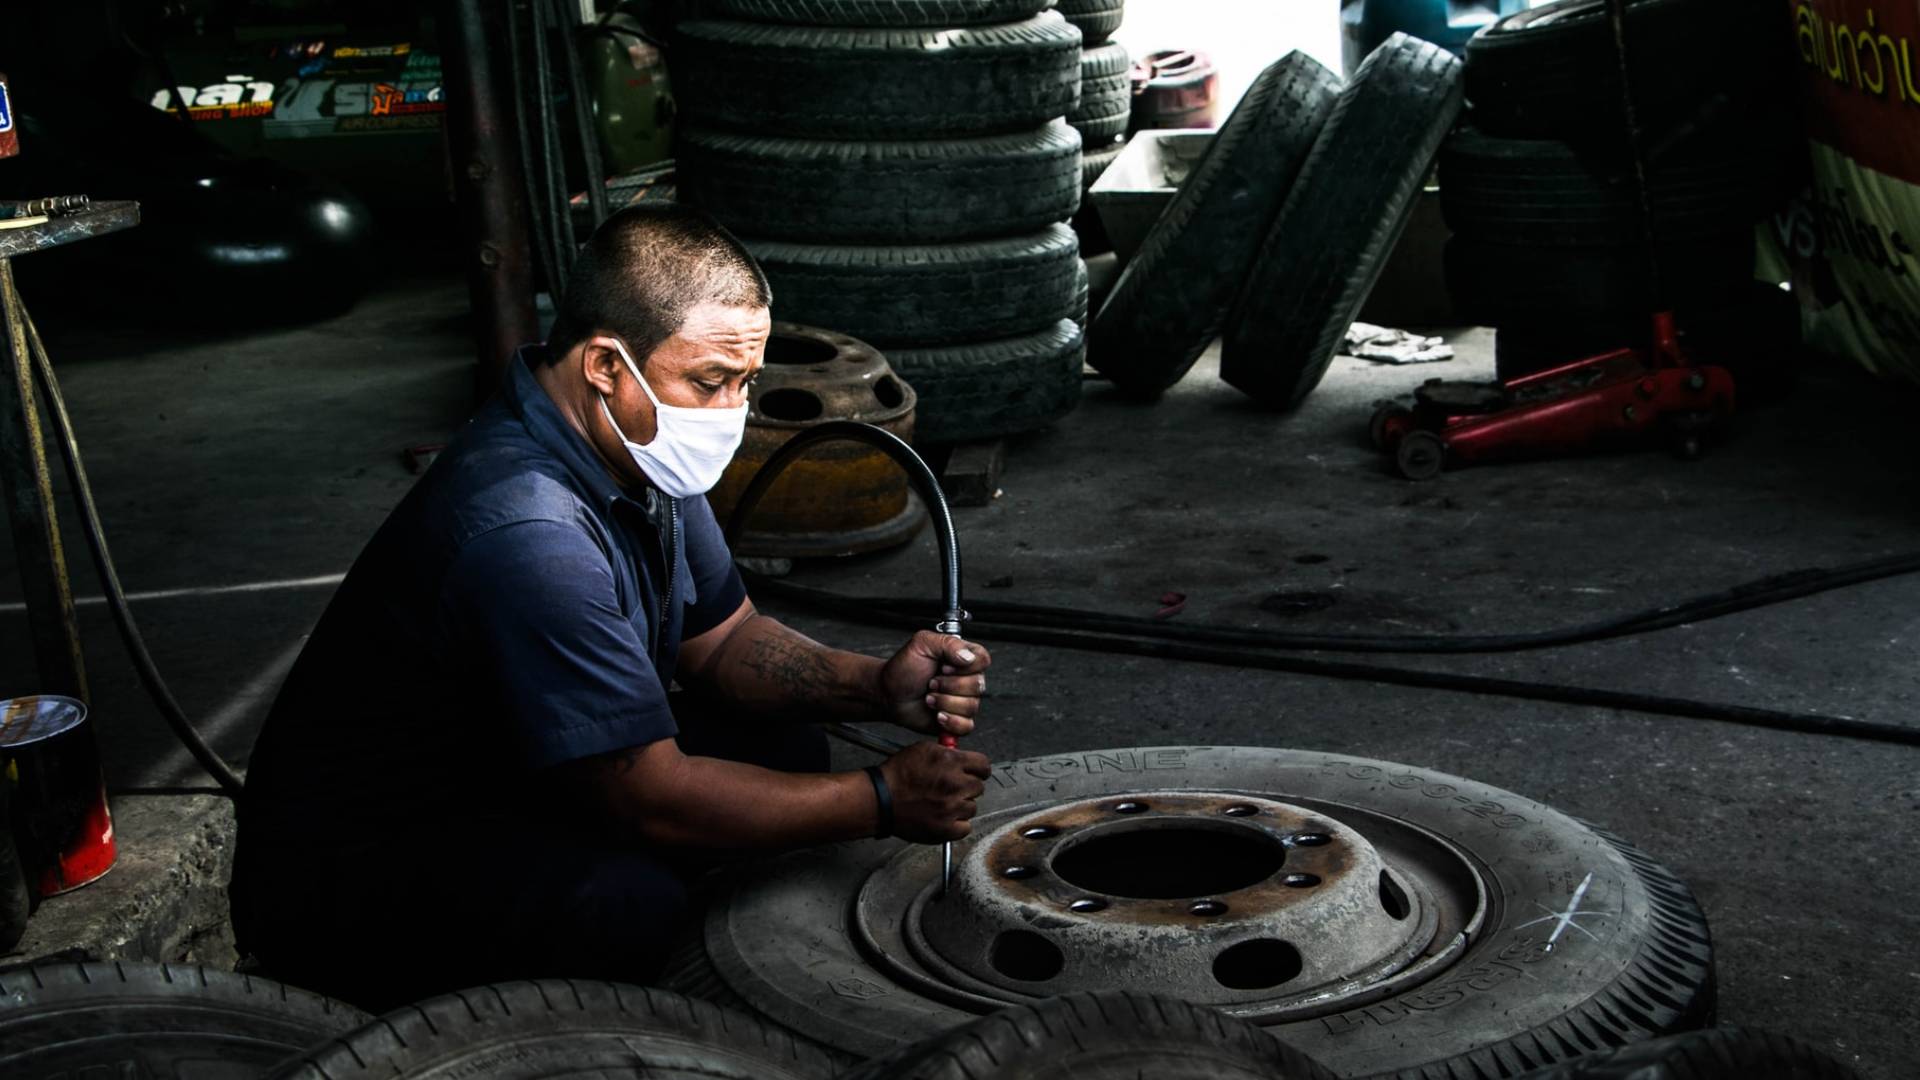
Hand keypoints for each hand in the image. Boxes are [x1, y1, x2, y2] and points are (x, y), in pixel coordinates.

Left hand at [875, 631, 991, 737]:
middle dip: (949, 686)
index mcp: (963, 657)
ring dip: (944, 703)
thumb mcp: (922, 644)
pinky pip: (966, 726)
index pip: (983, 660)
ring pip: (971, 706)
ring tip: (929, 697)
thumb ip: (948, 643)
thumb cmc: (904, 668)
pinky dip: (950, 721)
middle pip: (978, 685)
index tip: (944, 667)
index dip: (965, 667)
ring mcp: (963, 700)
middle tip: (931, 683)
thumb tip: (968, 656)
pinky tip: (937, 714)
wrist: (889, 693)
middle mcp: (967, 679)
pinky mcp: (957, 720)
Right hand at [881, 740, 991, 841]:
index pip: (984, 765)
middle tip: (952, 788)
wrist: (880, 800)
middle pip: (979, 787)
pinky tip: (944, 816)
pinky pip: (965, 827)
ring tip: (943, 802)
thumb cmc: (896, 775)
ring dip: (961, 805)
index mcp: (951, 762)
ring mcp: (951, 808)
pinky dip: (957, 824)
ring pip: (972, 807)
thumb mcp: (922, 750)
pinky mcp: (946, 828)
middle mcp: (955, 784)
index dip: (978, 769)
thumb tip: (961, 755)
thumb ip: (947, 751)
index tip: (974, 772)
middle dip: (967, 786)